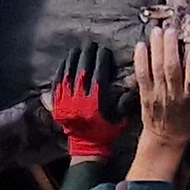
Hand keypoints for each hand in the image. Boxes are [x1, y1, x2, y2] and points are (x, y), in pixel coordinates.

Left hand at [48, 48, 121, 162]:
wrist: (87, 145)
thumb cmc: (107, 130)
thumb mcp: (120, 116)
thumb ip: (124, 99)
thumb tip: (132, 79)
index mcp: (96, 101)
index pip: (99, 73)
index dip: (101, 59)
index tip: (104, 49)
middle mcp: (80, 99)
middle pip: (83, 70)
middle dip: (87, 55)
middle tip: (91, 43)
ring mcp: (66, 101)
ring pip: (68, 74)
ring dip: (73, 59)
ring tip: (78, 48)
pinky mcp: (57, 104)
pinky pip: (57, 83)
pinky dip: (61, 70)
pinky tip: (65, 61)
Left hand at [129, 22, 189, 180]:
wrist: (165, 139)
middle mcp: (173, 94)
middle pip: (171, 69)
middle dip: (170, 48)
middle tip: (171, 29)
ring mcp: (157, 93)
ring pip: (156, 69)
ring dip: (156, 49)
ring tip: (157, 31)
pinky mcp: (145, 93)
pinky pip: (141, 75)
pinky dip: (140, 60)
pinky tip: (141, 45)